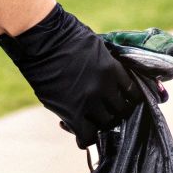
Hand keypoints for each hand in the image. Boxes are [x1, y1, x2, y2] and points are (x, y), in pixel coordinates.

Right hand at [0, 2, 142, 147]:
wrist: (40, 41)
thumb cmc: (64, 35)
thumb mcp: (95, 45)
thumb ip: (107, 62)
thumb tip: (114, 73)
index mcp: (112, 69)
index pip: (132, 92)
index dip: (128, 97)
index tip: (121, 98)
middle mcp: (104, 87)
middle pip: (121, 110)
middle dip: (115, 111)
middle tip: (105, 110)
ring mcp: (88, 101)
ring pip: (105, 124)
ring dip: (99, 123)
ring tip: (90, 119)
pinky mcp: (71, 113)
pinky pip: (86, 136)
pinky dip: (85, 137)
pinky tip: (78, 131)